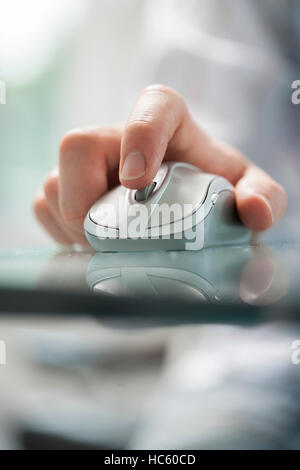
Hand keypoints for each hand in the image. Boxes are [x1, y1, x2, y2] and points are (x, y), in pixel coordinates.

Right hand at [34, 85, 286, 244]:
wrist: (186, 208)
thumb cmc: (215, 193)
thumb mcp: (249, 192)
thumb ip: (264, 197)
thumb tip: (255, 213)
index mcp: (169, 123)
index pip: (151, 107)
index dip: (140, 135)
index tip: (137, 182)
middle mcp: (119, 137)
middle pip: (78, 145)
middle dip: (87, 199)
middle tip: (113, 237)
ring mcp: (88, 163)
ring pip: (53, 183)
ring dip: (76, 226)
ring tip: (108, 247)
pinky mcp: (65, 187)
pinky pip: (43, 206)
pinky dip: (63, 233)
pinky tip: (93, 244)